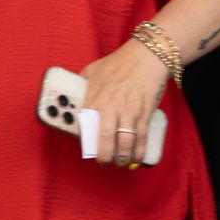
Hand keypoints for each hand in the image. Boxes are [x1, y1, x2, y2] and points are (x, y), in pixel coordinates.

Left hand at [80, 40, 170, 169]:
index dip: (85, 142)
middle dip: (103, 156)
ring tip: (119, 163)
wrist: (146, 56)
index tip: (86, 149)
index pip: (85, 126)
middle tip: (102, 163)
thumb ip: (82, 84)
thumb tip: (73, 95)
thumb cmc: (118, 62)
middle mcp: (110, 106)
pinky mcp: (145, 113)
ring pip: (125, 142)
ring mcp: (129, 111)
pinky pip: (141, 137)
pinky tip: (136, 159)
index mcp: (94, 97)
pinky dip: (139, 151)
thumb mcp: (91, 70)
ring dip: (122, 158)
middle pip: (104, 139)